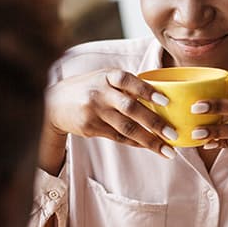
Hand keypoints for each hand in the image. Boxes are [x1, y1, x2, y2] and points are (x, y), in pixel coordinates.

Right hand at [40, 69, 175, 172]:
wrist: (54, 103)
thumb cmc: (88, 88)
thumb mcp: (103, 78)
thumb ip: (126, 85)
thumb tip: (161, 97)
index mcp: (107, 76)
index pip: (128, 81)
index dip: (147, 90)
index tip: (166, 101)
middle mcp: (100, 93)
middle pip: (131, 109)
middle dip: (154, 123)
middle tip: (174, 134)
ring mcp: (95, 112)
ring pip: (126, 128)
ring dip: (149, 140)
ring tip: (167, 150)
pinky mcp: (91, 128)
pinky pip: (119, 137)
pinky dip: (136, 142)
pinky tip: (150, 147)